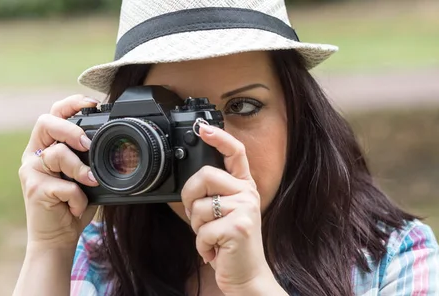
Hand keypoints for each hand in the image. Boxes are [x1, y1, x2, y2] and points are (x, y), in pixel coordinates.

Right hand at [18, 94, 99, 249]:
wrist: (57, 238)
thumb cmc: (73, 204)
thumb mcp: (85, 176)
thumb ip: (90, 158)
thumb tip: (116, 143)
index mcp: (47, 146)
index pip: (54, 114)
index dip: (71, 104)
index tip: (92, 104)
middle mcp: (34, 154)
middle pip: (46, 122)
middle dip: (71, 129)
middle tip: (87, 144)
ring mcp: (31, 171)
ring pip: (57, 153)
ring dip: (80, 169)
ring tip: (91, 183)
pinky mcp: (34, 189)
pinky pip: (63, 185)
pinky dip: (78, 197)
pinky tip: (78, 206)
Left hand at [181, 124, 286, 295]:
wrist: (246, 274)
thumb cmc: (230, 243)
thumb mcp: (225, 213)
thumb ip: (214, 194)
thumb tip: (192, 183)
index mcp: (244, 186)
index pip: (235, 153)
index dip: (220, 137)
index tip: (202, 128)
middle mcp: (248, 193)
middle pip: (205, 176)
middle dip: (190, 198)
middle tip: (198, 217)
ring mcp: (245, 209)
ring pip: (199, 207)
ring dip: (198, 229)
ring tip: (213, 237)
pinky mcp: (238, 227)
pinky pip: (202, 230)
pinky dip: (202, 245)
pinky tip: (215, 250)